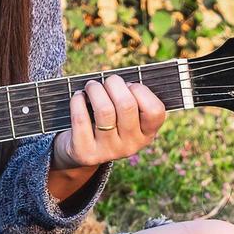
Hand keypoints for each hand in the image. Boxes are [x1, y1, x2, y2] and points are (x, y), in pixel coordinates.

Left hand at [51, 74, 166, 170]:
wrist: (81, 152)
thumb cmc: (107, 122)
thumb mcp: (125, 115)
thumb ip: (130, 98)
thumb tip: (118, 80)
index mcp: (146, 135)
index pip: (155, 110)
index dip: (141, 90)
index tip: (128, 86)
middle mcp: (131, 145)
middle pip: (126, 105)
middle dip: (114, 83)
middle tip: (106, 81)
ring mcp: (109, 151)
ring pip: (104, 110)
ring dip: (95, 89)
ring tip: (91, 86)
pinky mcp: (87, 153)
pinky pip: (81, 119)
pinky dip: (78, 101)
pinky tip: (78, 96)